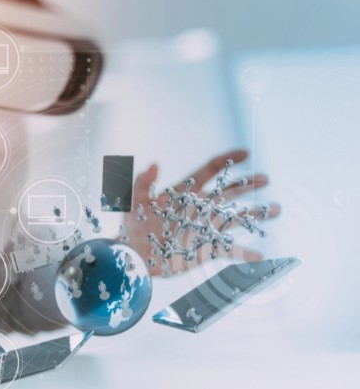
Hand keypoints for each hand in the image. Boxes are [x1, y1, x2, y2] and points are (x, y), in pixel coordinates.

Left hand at [124, 150, 280, 275]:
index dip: (227, 161)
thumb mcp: (133, 201)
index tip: (244, 154)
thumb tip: (154, 164)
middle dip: (247, 184)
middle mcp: (199, 208)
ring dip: (255, 213)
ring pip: (235, 218)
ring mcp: (205, 228)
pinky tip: (258, 255)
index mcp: (184, 193)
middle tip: (265, 179)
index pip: (209, 171)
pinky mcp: (206, 249)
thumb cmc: (132, 226)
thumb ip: (142, 182)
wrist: (133, 255)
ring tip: (276, 209)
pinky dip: (243, 253)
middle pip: (228, 192)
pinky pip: (228, 250)